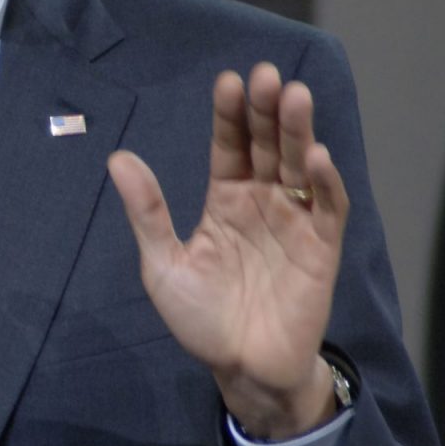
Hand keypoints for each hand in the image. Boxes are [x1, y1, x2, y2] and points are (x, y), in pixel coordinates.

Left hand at [106, 62, 349, 439]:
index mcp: (225, 201)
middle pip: (267, 147)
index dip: (229, 116)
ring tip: (293, 96)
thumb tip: (117, 157)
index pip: (229, 147)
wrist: (241, 370)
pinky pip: (327, 208)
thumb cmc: (201, 320)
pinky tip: (316, 155)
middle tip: (266, 74)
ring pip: (299, 167)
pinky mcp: (322, 249)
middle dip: (266, 110)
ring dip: (298, 132)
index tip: (227, 81)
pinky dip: (325, 182)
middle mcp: (263, 203)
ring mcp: (294, 223)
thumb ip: (148, 213)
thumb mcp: (164, 265)